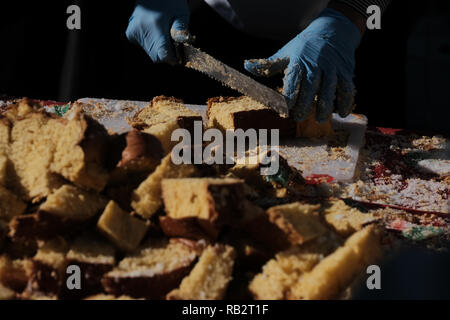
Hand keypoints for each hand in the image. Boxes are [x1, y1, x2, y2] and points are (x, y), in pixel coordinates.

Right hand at [126, 0, 191, 63]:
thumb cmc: (171, 2)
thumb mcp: (181, 15)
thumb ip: (181, 33)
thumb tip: (182, 51)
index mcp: (155, 25)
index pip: (163, 55)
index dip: (173, 58)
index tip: (179, 55)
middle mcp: (141, 29)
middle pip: (156, 56)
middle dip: (167, 54)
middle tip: (174, 43)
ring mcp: (134, 32)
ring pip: (150, 53)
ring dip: (160, 49)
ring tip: (165, 35)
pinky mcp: (131, 33)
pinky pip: (144, 47)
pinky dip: (153, 44)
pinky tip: (157, 33)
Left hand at [244, 8, 360, 121]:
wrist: (332, 31)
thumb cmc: (304, 46)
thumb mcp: (286, 52)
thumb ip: (268, 65)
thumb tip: (246, 66)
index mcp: (299, 62)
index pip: (293, 81)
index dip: (290, 95)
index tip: (285, 108)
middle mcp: (316, 65)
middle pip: (311, 87)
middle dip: (305, 104)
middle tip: (299, 118)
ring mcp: (332, 69)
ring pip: (329, 89)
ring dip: (325, 106)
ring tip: (320, 119)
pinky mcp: (345, 72)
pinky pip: (347, 87)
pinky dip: (346, 101)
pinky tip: (342, 113)